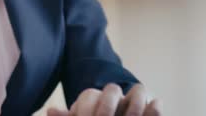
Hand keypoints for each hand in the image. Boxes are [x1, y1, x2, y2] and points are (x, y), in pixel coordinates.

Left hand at [47, 83, 161, 115]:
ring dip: (135, 104)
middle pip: (112, 91)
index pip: (89, 96)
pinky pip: (155, 105)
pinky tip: (154, 106)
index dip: (85, 110)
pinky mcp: (148, 111)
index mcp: (93, 99)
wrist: (112, 115)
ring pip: (138, 91)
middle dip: (107, 107)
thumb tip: (50, 110)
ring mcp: (132, 103)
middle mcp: (113, 97)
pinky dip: (155, 109)